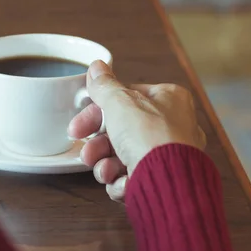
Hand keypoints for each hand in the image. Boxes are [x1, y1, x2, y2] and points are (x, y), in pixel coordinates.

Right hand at [68, 60, 205, 200]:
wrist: (167, 182)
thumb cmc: (151, 136)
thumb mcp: (120, 103)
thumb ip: (104, 85)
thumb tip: (97, 67)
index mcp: (168, 100)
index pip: (125, 100)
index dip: (97, 112)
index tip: (78, 124)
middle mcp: (172, 126)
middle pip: (121, 131)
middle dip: (98, 145)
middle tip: (86, 153)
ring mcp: (167, 155)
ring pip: (124, 157)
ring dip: (106, 165)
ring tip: (104, 171)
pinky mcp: (161, 179)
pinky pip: (133, 178)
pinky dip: (122, 182)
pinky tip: (123, 183)